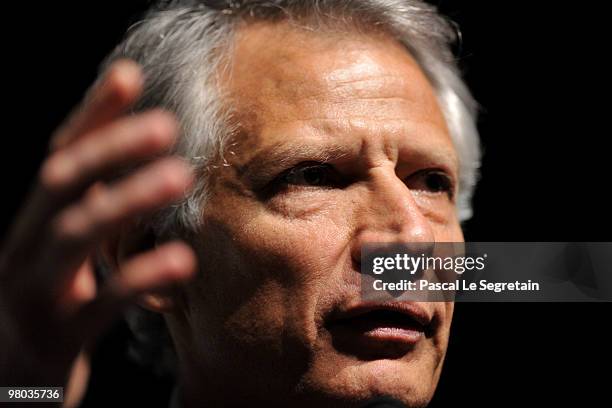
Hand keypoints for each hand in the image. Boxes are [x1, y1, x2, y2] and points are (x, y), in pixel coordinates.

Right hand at [0, 60, 196, 396]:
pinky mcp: (58, 337)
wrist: (9, 381)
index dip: (92, 115)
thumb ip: (95, 204)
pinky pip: (101, 303)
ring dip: (128, 199)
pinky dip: (141, 275)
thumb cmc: (52, 301)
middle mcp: (26, 246)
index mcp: (34, 221)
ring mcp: (36, 290)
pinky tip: (183, 258)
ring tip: (181, 175)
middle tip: (167, 125)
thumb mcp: (68, 249)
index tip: (129, 77)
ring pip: (75, 234)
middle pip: (62, 183)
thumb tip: (136, 150)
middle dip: (111, 149)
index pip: (61, 155)